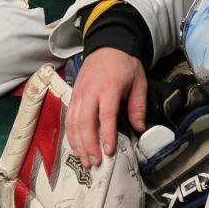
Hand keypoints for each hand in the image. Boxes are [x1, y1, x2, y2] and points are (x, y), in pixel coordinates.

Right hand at [65, 48, 146, 166]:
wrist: (107, 45)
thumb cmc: (125, 65)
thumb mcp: (139, 82)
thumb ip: (138, 106)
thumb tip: (139, 129)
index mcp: (108, 88)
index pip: (105, 115)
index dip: (107, 135)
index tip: (109, 151)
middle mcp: (90, 92)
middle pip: (85, 122)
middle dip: (89, 145)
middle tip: (95, 162)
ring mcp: (79, 94)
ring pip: (74, 123)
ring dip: (78, 144)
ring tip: (85, 160)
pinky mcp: (74, 96)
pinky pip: (69, 118)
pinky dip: (71, 135)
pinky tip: (77, 148)